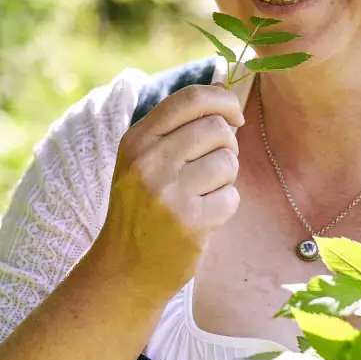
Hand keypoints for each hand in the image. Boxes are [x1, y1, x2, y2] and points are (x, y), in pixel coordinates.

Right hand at [90, 82, 244, 304]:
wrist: (125, 268)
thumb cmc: (142, 209)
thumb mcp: (143, 160)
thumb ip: (177, 127)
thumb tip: (224, 90)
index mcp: (136, 139)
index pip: (190, 98)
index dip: (222, 100)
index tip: (235, 116)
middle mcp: (148, 161)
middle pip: (216, 128)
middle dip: (227, 146)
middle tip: (212, 168)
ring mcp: (168, 192)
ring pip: (228, 162)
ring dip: (225, 179)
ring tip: (202, 194)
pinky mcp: (189, 222)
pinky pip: (231, 197)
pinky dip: (224, 207)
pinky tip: (203, 217)